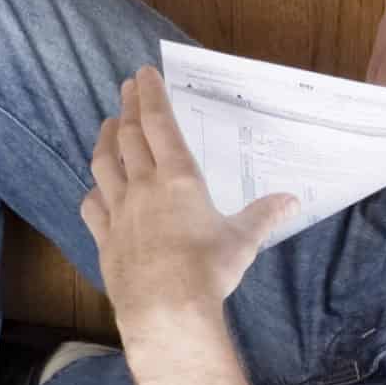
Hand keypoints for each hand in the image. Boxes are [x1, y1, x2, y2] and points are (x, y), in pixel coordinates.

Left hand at [81, 69, 297, 342]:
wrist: (165, 310)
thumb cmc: (208, 270)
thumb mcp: (243, 240)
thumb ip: (264, 214)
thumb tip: (292, 200)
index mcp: (179, 178)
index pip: (159, 124)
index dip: (151, 96)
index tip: (143, 74)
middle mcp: (143, 186)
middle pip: (129, 136)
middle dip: (128, 108)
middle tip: (127, 89)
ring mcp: (119, 211)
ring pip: (104, 164)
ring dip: (105, 139)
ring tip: (108, 125)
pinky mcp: (105, 238)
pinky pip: (92, 205)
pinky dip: (94, 190)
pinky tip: (96, 188)